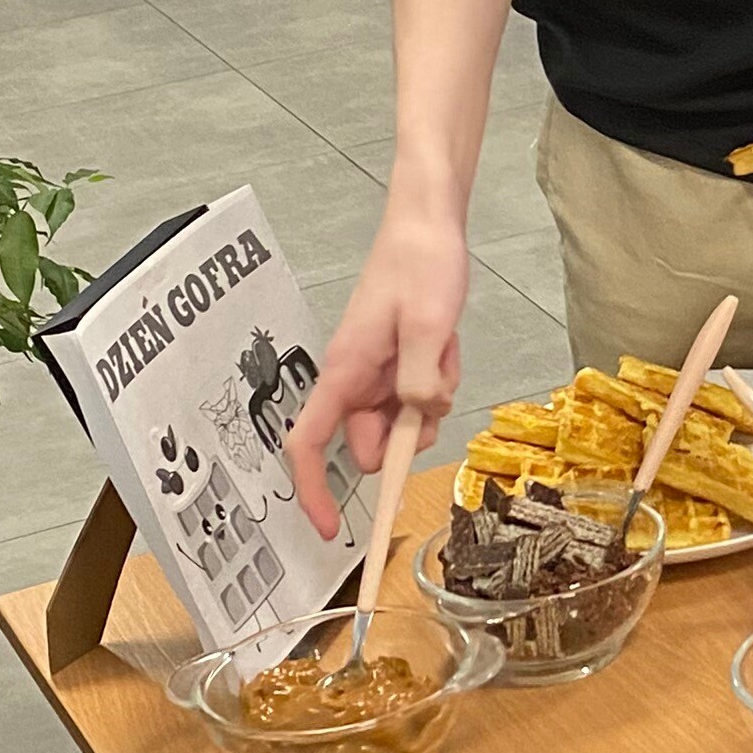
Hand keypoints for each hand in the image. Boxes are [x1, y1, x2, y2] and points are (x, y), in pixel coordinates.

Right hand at [285, 189, 467, 535]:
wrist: (429, 225)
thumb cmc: (419, 264)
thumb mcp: (426, 325)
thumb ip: (418, 380)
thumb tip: (414, 420)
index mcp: (343, 371)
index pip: (308, 444)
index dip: (312, 491)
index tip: (331, 527)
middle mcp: (354, 378)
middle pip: (368, 443)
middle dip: (405, 432)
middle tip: (433, 386)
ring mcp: (376, 372)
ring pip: (401, 423)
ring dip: (428, 401)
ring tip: (440, 350)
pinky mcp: (398, 364)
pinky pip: (419, 397)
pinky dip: (438, 380)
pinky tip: (444, 344)